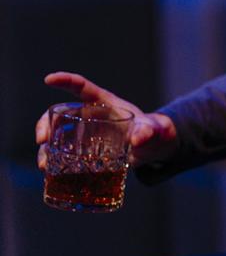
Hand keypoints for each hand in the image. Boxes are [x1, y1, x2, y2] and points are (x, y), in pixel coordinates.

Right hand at [35, 71, 177, 169]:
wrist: (152, 148)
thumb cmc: (151, 131)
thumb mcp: (153, 129)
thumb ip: (148, 131)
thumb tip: (138, 139)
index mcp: (103, 102)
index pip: (81, 87)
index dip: (65, 81)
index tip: (49, 79)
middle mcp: (89, 117)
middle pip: (59, 115)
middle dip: (44, 124)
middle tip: (42, 140)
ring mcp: (84, 135)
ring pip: (56, 138)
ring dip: (45, 150)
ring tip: (44, 166)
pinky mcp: (83, 153)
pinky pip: (63, 156)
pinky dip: (53, 164)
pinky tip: (50, 176)